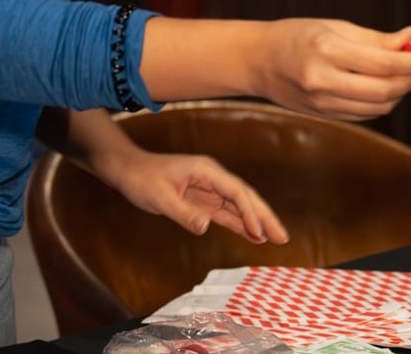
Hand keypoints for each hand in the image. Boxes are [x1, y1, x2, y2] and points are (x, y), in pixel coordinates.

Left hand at [95, 147, 290, 244]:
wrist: (127, 170)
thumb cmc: (141, 179)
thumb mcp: (160, 197)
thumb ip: (183, 213)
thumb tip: (206, 226)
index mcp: (206, 170)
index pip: (236, 191)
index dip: (250, 212)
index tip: (260, 232)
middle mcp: (212, 177)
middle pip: (245, 197)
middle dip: (264, 216)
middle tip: (283, 237)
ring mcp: (209, 189)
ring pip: (239, 206)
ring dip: (257, 222)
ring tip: (276, 239)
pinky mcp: (203, 200)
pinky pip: (226, 213)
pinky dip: (240, 224)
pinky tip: (254, 236)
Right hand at [251, 19, 410, 120]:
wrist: (257, 61)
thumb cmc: (295, 35)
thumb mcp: (334, 26)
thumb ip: (376, 39)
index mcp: (327, 51)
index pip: (385, 64)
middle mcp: (324, 81)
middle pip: (386, 90)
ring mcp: (323, 104)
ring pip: (380, 107)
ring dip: (400, 92)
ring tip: (402, 74)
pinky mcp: (324, 116)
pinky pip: (366, 114)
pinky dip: (382, 102)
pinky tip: (382, 86)